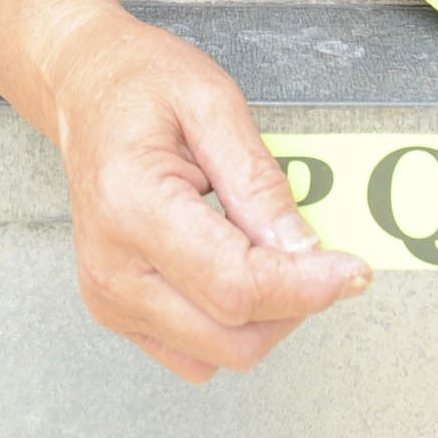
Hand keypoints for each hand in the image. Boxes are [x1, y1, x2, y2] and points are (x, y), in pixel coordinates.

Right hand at [48, 13, 370, 381]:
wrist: (86, 88)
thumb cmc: (141, 84)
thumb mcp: (214, 103)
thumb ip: (260, 181)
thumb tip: (305, 249)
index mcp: (132, 206)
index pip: (236, 285)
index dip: (306, 287)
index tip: (351, 270)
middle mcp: (112, 266)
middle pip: (232, 334)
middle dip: (294, 302)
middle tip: (320, 253)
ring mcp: (109, 296)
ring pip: (218, 353)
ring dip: (264, 316)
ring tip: (266, 248)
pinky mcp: (115, 309)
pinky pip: (195, 351)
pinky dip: (231, 323)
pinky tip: (234, 266)